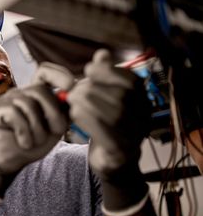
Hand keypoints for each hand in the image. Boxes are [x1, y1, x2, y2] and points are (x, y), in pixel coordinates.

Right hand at [0, 63, 73, 201]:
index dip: (59, 75)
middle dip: (53, 113)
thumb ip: (66, 111)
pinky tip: (24, 143)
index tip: (71, 87)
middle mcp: (20, 93)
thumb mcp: (55, 127)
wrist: (10, 162)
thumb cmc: (33, 144)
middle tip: (57, 131)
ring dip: (38, 129)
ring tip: (35, 142)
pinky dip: (24, 133)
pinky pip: (15, 115)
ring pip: (28, 105)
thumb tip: (80, 93)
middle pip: (40, 90)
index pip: (45, 71)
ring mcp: (6, 100)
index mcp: (35, 94)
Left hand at [67, 50, 151, 212]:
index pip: (131, 81)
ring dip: (87, 104)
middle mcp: (144, 117)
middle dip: (93, 89)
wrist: (113, 161)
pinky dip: (87, 121)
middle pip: (121, 97)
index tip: (89, 69)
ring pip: (113, 115)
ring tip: (72, 100)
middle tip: (74, 89)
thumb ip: (105, 76)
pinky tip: (74, 115)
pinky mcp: (120, 151)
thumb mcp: (107, 98)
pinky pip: (105, 133)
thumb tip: (102, 54)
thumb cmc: (107, 123)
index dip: (109, 71)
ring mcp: (135, 136)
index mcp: (142, 101)